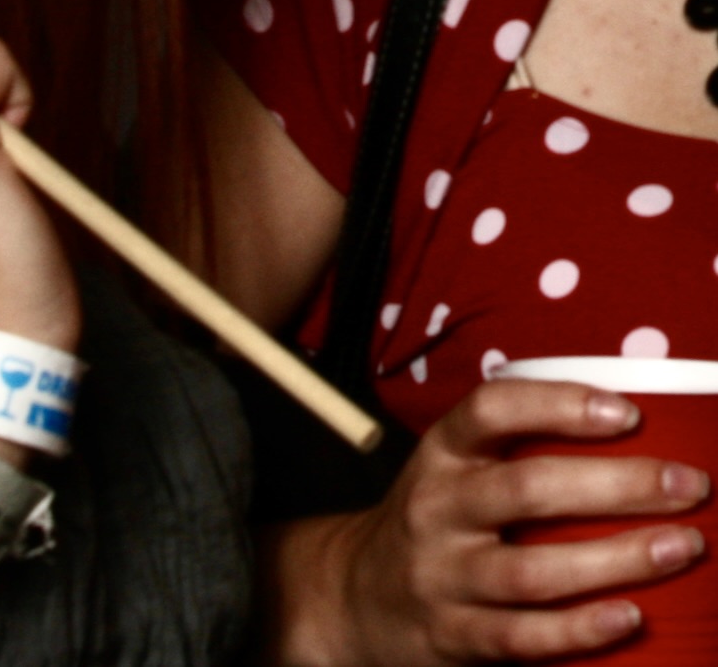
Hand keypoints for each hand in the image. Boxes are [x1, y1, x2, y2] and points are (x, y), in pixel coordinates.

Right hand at [286, 378, 709, 662]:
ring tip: (681, 547)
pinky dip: (580, 628)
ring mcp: (442, 575)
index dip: (558, 405)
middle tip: (689, 484)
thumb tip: (626, 425)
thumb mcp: (454, 468)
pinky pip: (523, 637)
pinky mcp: (453, 636)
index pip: (491, 410)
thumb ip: (515, 449)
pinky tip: (630, 617)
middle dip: (618, 485)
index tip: (627, 412)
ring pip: (532, 570)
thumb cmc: (435, 520)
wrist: (357, 596)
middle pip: (527, 489)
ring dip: (616, 559)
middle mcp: (436, 507)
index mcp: (441, 452)